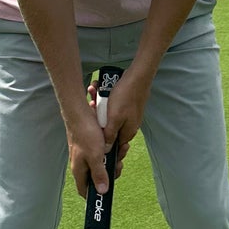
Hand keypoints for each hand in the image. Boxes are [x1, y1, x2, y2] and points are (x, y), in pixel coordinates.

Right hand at [65, 100, 112, 197]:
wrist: (80, 113)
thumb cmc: (86, 134)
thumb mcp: (96, 156)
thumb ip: (99, 174)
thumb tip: (102, 191)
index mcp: (79, 170)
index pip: (85, 190)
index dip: (96, 195)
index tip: (108, 193)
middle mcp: (81, 164)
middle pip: (97, 178)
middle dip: (111, 173)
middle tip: (119, 165)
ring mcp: (86, 155)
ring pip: (102, 165)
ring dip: (114, 160)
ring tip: (121, 150)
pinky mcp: (91, 147)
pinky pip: (103, 154)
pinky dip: (112, 152)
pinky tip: (118, 145)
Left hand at [86, 68, 150, 184]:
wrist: (138, 77)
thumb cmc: (126, 97)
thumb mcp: (115, 118)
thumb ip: (110, 135)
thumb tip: (106, 150)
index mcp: (127, 133)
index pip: (113, 147)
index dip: (101, 143)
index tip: (90, 137)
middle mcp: (127, 127)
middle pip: (108, 130)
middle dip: (97, 119)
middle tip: (91, 106)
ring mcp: (126, 117)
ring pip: (107, 117)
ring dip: (98, 106)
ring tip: (93, 93)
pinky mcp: (125, 108)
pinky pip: (110, 107)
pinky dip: (103, 100)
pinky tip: (97, 90)